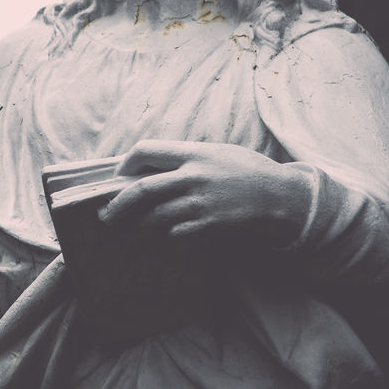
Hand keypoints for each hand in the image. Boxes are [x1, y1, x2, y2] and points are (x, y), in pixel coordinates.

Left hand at [97, 140, 310, 243]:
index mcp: (193, 153)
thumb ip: (187, 158)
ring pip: (155, 217)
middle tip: (106, 216)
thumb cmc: (249, 171)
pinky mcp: (209, 225)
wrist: (282, 197)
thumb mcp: (218, 153)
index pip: (146, 151)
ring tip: (130, 230)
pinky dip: (165, 236)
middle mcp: (193, 176)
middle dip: (118, 205)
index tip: (119, 175)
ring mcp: (200, 202)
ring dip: (138, 226)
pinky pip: (175, 234)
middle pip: (141, 189)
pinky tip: (161, 238)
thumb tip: (153, 168)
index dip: (125, 163)